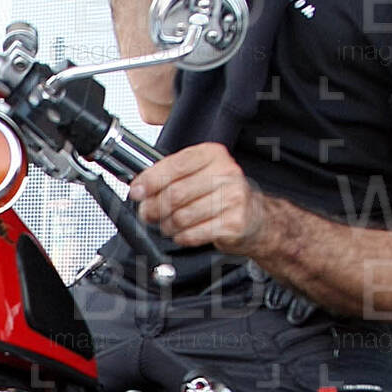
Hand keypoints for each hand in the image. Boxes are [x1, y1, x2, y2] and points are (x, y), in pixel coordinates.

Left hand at [132, 143, 266, 255]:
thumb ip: (169, 175)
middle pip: (175, 193)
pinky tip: (183, 234)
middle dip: (153, 207)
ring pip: (182, 216)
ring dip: (167, 225)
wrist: (254, 217)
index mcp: (213, 155)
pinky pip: (194, 234)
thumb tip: (139, 187)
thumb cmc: (221, 194)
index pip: (174, 166)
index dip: (150, 181)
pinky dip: (181, 237)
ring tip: (167, 225)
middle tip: (147, 214)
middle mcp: (226, 173)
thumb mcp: (198, 174)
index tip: (136, 192)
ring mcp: (233, 198)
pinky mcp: (234, 223)